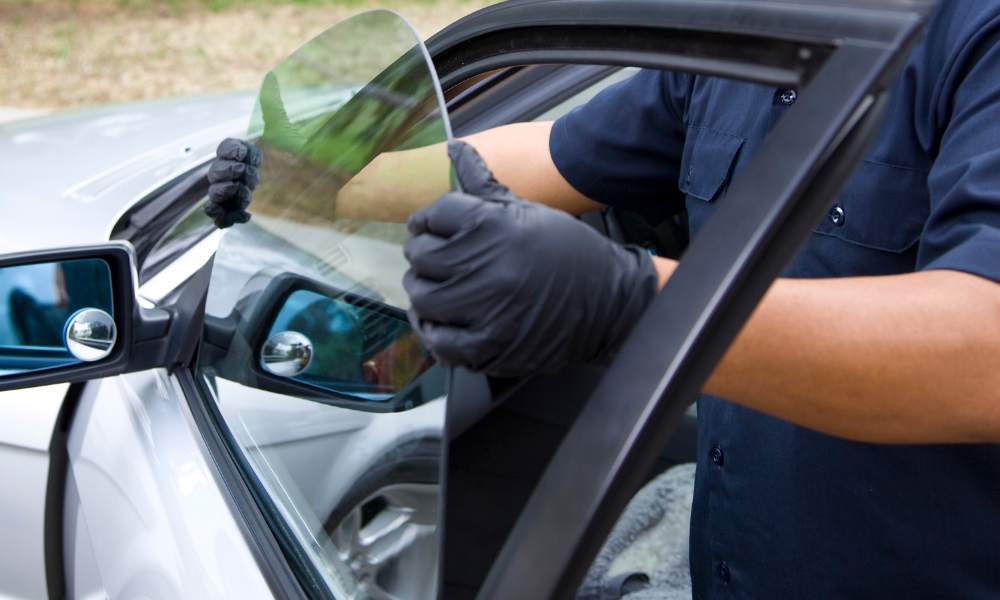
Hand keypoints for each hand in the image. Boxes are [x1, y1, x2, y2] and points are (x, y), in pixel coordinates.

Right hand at [205, 72, 308, 228]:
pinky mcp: (240, 210)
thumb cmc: (297, 157)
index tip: (247, 155)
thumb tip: (271, 76)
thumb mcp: (284, 132)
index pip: (225, 149)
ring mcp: (236, 191)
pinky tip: (240, 216)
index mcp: (243, 151)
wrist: (313, 186)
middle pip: (216, 172)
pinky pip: (219, 215)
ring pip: (215, 194)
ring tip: (247, 193)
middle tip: (250, 174)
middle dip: (230, 174)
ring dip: (227, 193)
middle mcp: (236, 171)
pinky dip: (222, 217)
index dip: (232, 152)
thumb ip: (273, 106)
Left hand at [403, 141, 658, 376]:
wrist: (609, 301)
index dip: (427, 222)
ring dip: (425, 294)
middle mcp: (485, 263)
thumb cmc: (565, 252)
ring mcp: (486, 307)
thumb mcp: (527, 211)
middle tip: (436, 263)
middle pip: (420, 256)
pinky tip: (445, 323)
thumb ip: (483, 183)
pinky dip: (435, 333)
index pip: (433, 216)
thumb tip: (455, 147)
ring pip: (423, 298)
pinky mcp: (491, 345)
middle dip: (423, 257)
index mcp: (492, 224)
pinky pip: (439, 341)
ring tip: (441, 291)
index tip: (431, 231)